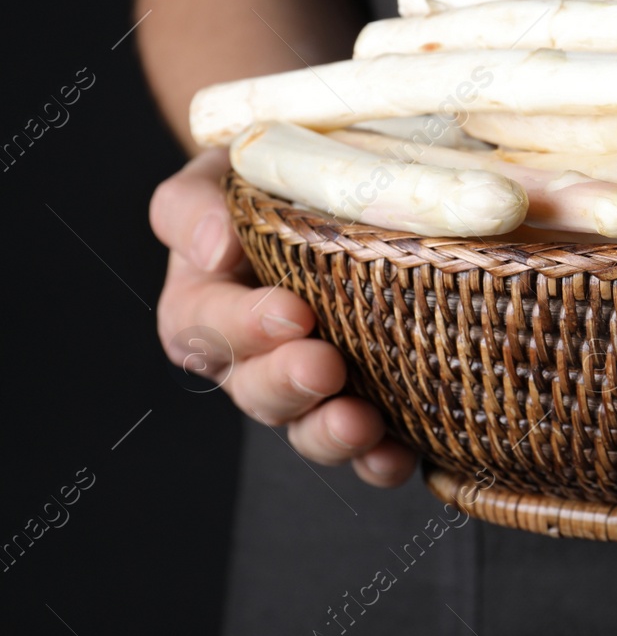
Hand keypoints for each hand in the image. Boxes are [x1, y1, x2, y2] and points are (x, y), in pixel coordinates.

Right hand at [150, 149, 415, 485]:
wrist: (331, 182)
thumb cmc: (268, 181)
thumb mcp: (218, 176)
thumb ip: (194, 207)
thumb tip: (214, 248)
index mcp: (206, 305)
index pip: (205, 326)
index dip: (244, 327)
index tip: (292, 312)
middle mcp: (254, 358)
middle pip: (256, 389)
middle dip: (289, 385)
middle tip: (325, 367)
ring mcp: (311, 386)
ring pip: (308, 427)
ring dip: (332, 434)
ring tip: (362, 425)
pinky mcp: (368, 399)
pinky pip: (369, 445)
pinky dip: (382, 459)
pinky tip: (403, 458)